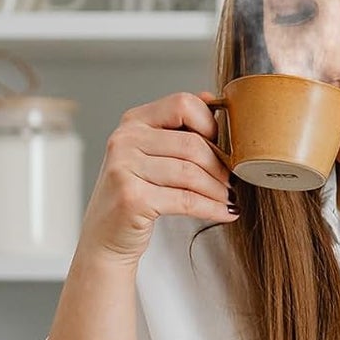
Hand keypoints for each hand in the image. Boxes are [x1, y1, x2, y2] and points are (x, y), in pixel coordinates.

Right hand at [80, 91, 236, 266]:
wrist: (105, 239)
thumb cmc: (134, 196)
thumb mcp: (150, 156)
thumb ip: (176, 130)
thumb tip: (211, 99)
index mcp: (133, 121)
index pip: (182, 104)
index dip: (211, 125)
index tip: (225, 147)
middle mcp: (125, 139)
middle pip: (192, 144)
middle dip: (221, 166)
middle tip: (234, 180)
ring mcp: (125, 168)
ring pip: (191, 173)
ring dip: (219, 190)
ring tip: (230, 198)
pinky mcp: (132, 198)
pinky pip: (186, 200)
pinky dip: (212, 208)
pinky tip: (225, 213)